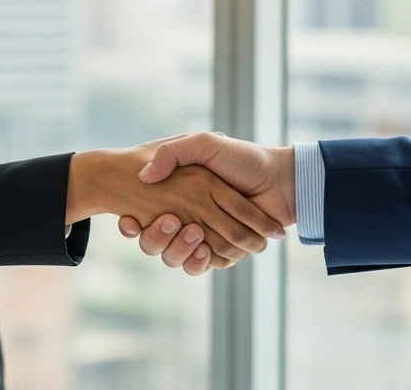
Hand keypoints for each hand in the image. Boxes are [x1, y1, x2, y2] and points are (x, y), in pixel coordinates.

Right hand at [119, 133, 296, 265]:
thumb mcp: (206, 144)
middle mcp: (187, 219)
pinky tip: (204, 247)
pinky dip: (201, 260)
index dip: (130, 225)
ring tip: (192, 233)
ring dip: (177, 251)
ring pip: (174, 259)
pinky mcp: (222, 253)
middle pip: (155, 244)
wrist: (281, 181)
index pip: (142, 217)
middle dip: (155, 239)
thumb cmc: (244, 159)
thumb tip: (144, 176)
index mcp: (178, 196)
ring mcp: (204, 238)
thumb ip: (172, 152)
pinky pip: (202, 266)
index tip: (129, 220)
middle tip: (172, 222)